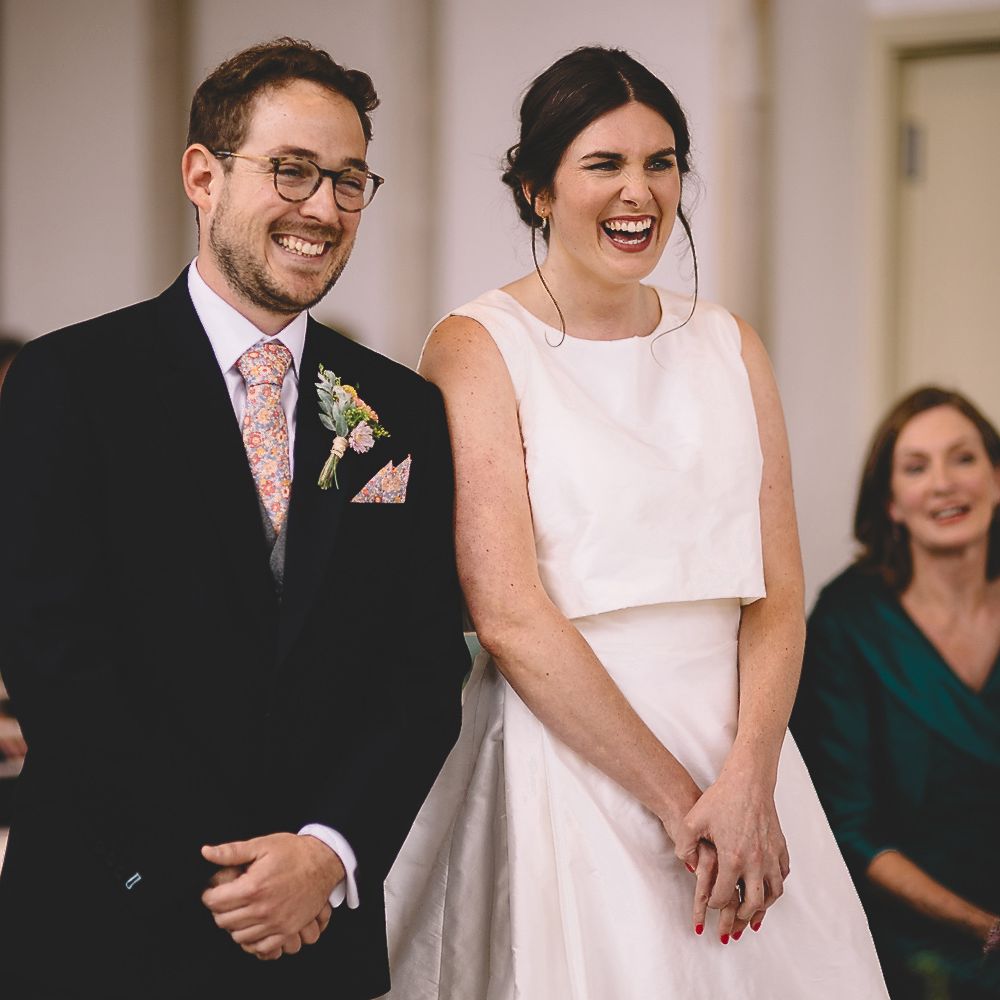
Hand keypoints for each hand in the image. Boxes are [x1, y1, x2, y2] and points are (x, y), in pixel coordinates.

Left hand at [201, 833, 344, 957]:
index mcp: (252, 887)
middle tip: (226, 899)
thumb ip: (231, 852)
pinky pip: (260, 947)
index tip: (213, 889)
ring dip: (234, 925)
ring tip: (240, 910)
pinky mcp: (287, 931)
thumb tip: (206, 852)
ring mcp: (275, 923)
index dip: (210, 894)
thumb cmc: (293, 852)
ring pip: (238, 936)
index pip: (214, 902)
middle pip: (223, 921)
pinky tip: (254, 926)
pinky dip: (252, 941)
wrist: (323, 862)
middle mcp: (262, 909)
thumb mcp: (262, 845)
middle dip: (220, 910)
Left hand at [674, 772, 788, 927]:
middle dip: (741, 917)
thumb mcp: (693, 820)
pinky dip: (775, 886)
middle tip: (732, 924)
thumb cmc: (720, 798)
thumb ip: (684, 846)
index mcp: (732, 858)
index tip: (709, 904)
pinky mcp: (780, 847)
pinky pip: (782, 875)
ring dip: (762, 907)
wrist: (748, 781)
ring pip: (772, 893)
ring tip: (752, 914)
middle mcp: (755, 861)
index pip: (724, 896)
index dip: (714, 904)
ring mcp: (771, 855)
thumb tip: (686, 865)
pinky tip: (766, 887)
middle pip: (753, 904)